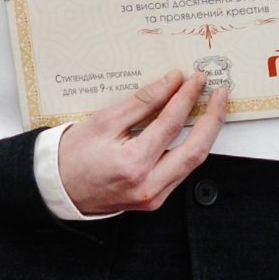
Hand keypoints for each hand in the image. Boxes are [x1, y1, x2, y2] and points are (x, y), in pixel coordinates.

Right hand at [54, 69, 229, 215]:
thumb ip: (142, 102)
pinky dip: (191, 149)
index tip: (195, 79)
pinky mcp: (155, 199)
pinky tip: (195, 131)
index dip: (186, 97)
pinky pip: (181, 172)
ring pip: (193, 163)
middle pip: (196, 149)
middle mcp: (148, 185)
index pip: (171, 124)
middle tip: (220, 93)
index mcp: (133, 165)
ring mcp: (154, 197)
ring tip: (213, 109)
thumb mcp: (104, 121)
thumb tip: (171, 83)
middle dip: (212, 118)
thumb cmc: (74, 155)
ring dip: (206, 134)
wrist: (58, 187)